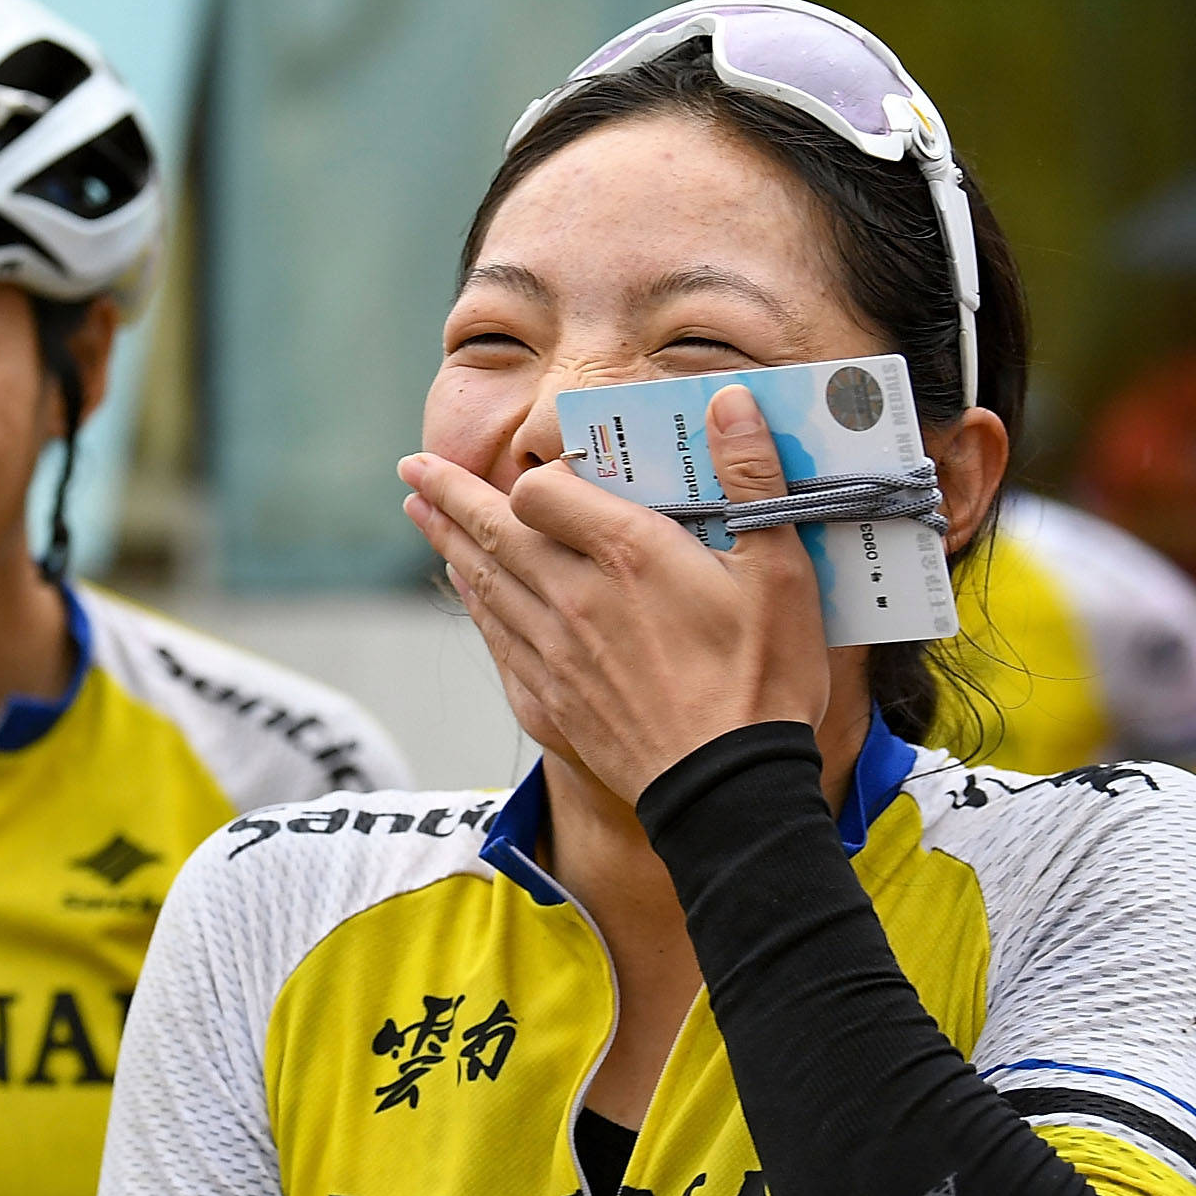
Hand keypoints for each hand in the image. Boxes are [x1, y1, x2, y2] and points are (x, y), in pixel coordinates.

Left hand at [399, 383, 832, 801]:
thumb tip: (728, 402)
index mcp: (628, 555)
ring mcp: (555, 652)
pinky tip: (464, 587)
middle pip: (494, 532)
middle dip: (448, 494)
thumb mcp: (784, 572)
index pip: (544, 492)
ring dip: (446, 541)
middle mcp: (575, 597)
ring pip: (484, 583)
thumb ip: (753, 479)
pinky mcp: (550, 699)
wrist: (729, 794)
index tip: (554, 472)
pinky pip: (496, 637)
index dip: (543, 476)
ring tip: (417, 510)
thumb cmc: (765, 680)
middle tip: (410, 466)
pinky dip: (474, 603)